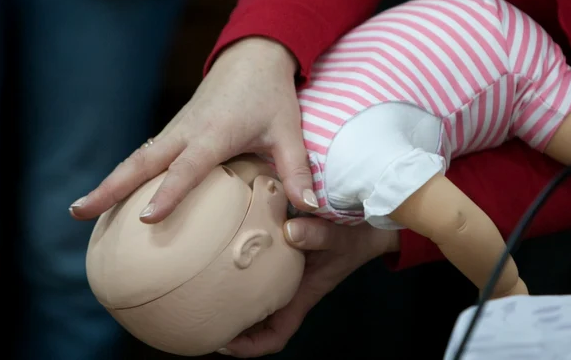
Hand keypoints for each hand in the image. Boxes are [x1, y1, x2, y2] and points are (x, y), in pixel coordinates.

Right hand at [69, 37, 317, 222]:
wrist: (253, 55)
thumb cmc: (272, 94)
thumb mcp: (288, 131)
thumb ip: (296, 171)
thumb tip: (310, 210)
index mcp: (215, 132)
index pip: (188, 167)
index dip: (169, 192)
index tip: (146, 218)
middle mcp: (187, 130)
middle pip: (141, 161)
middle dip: (110, 187)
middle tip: (77, 212)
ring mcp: (178, 128)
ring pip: (137, 158)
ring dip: (110, 181)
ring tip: (81, 210)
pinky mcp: (176, 128)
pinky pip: (146, 153)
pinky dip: (126, 173)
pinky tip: (114, 192)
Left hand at [217, 217, 399, 357]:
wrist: (372, 223)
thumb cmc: (357, 236)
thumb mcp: (341, 236)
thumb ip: (318, 234)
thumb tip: (289, 231)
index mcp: (301, 294)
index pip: (275, 335)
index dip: (249, 346)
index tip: (223, 341)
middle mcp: (289, 287)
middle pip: (255, 320)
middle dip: (230, 324)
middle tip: (197, 314)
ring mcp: (285, 271)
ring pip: (253, 296)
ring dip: (231, 297)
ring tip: (202, 288)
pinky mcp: (284, 251)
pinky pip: (257, 268)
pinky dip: (241, 268)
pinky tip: (224, 252)